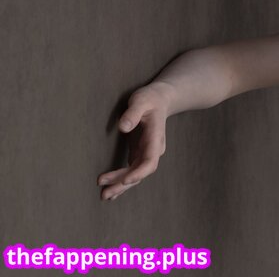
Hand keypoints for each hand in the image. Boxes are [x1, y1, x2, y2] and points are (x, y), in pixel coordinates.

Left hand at [97, 81, 172, 200]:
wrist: (160, 99)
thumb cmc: (150, 98)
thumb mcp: (141, 100)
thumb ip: (133, 113)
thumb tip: (123, 127)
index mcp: (156, 138)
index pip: (150, 161)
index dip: (139, 172)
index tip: (126, 180)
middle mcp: (153, 149)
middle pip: (140, 172)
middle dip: (123, 183)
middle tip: (104, 192)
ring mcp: (147, 153)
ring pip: (136, 175)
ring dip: (121, 186)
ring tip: (104, 195)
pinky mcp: (139, 153)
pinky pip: (131, 171)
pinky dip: (121, 181)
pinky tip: (111, 189)